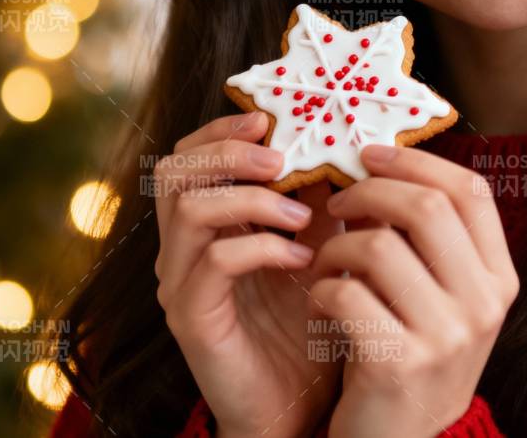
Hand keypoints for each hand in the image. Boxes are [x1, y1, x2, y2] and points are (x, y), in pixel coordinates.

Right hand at [154, 111, 345, 437]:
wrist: (297, 407)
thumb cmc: (308, 324)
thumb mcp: (322, 247)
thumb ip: (326, 199)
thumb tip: (352, 143)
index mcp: (208, 225)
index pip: (190, 155)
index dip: (222, 130)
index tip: (267, 120)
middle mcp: (182, 249)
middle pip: (174, 171)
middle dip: (227, 152)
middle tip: (281, 159)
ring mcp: (181, 282)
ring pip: (189, 209)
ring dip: (251, 198)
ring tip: (302, 213)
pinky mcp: (192, 317)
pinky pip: (214, 262)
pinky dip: (261, 247)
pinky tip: (301, 258)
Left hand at [307, 144, 519, 437]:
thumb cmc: (409, 354)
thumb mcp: (443, 299)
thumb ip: (431, 241)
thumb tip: (388, 164)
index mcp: (499, 280)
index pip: (471, 192)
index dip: (417, 162)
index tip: (372, 153)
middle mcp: (483, 305)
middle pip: (427, 208)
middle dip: (369, 191)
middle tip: (338, 200)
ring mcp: (446, 337)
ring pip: (378, 247)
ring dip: (336, 245)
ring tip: (324, 262)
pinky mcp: (398, 364)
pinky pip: (346, 294)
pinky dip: (321, 288)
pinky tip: (320, 302)